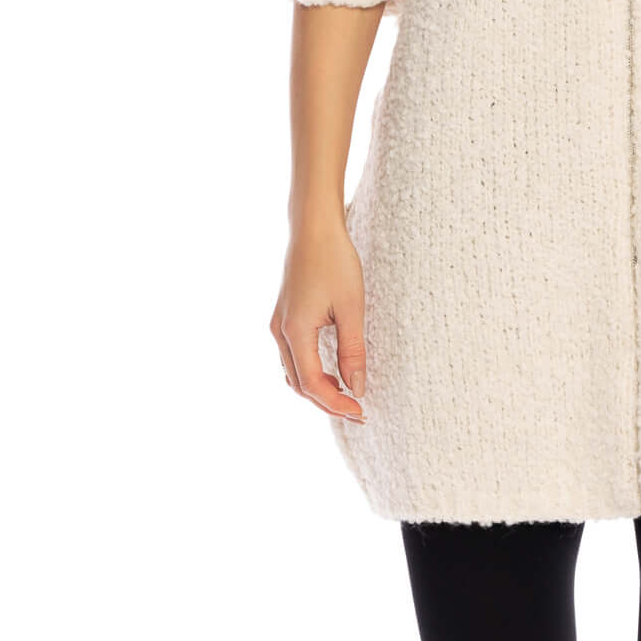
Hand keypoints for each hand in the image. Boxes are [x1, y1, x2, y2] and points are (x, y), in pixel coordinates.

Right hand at [272, 211, 368, 421]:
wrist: (313, 228)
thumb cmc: (335, 261)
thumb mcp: (352, 308)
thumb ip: (353, 351)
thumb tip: (357, 388)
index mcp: (295, 332)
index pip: (313, 385)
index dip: (336, 404)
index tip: (362, 411)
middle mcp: (280, 332)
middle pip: (299, 384)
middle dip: (327, 402)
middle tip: (358, 412)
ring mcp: (278, 325)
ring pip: (293, 373)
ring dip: (317, 389)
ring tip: (347, 394)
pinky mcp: (283, 317)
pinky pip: (292, 357)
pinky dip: (310, 372)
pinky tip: (332, 372)